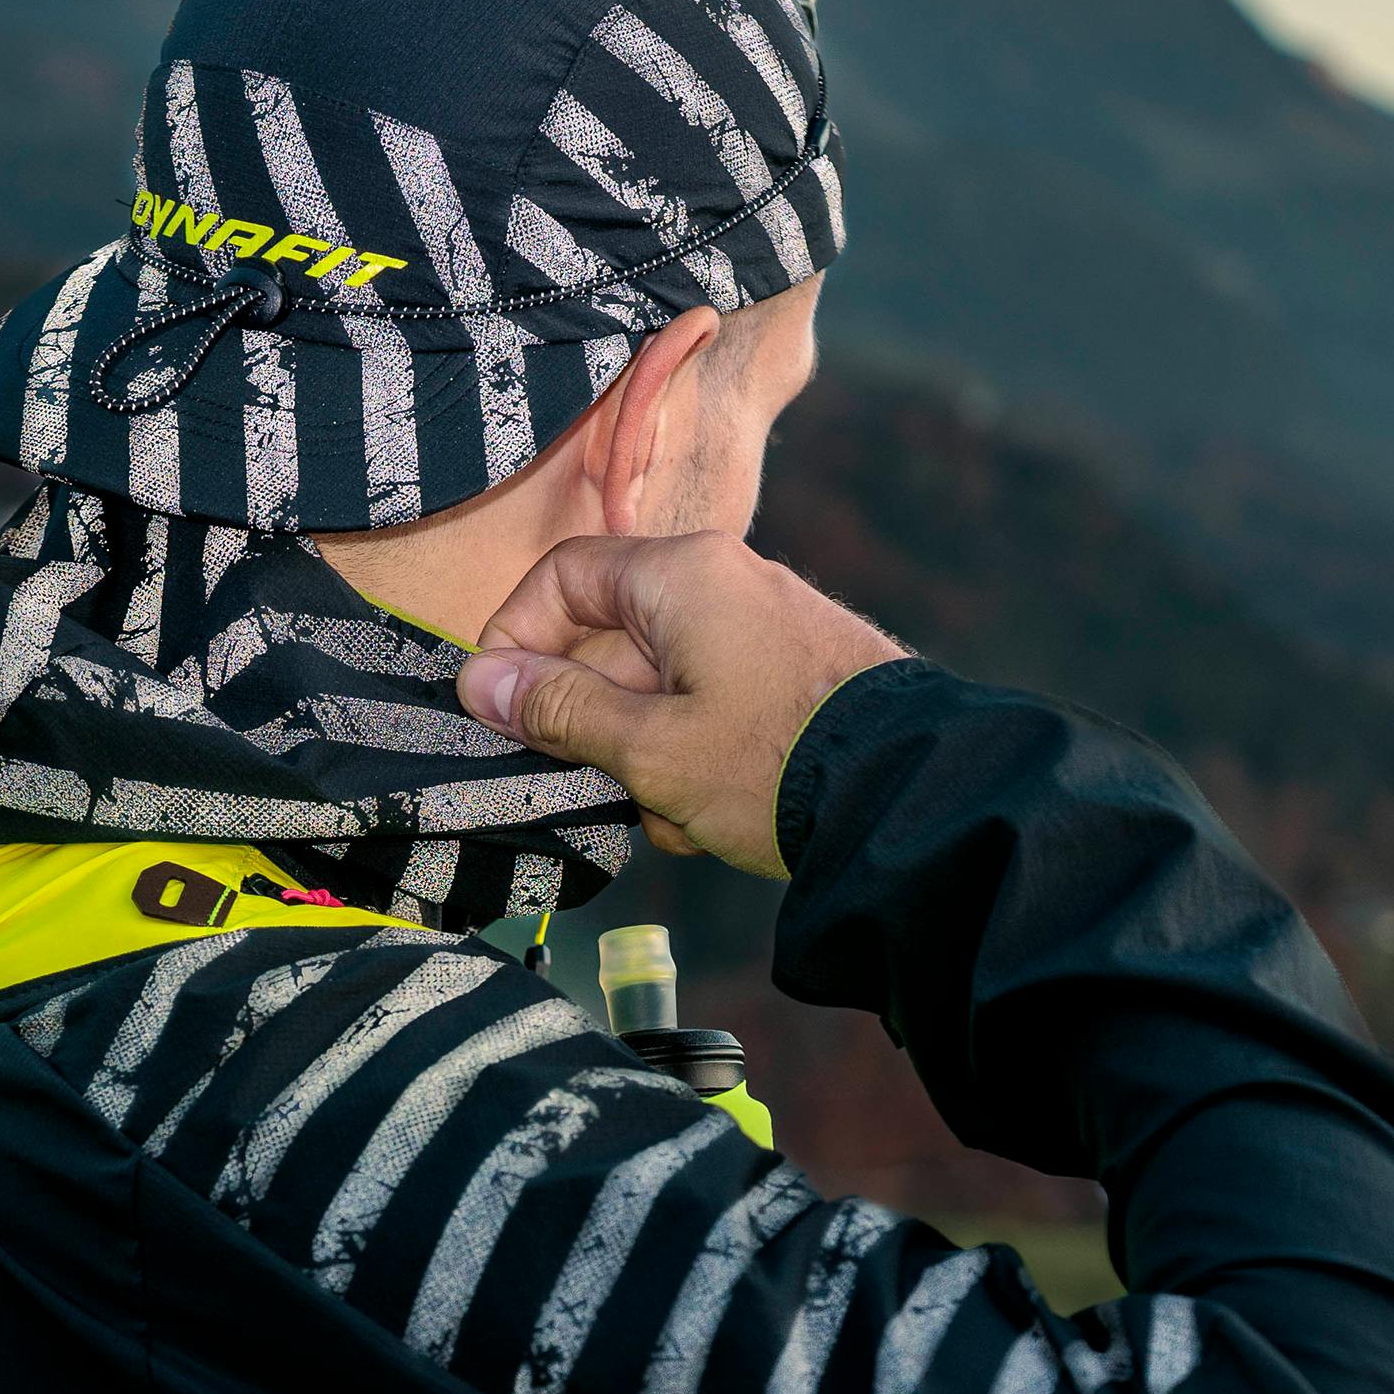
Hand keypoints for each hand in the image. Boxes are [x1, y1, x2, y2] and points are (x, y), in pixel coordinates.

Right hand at [458, 534, 906, 874]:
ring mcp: (765, 631)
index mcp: (684, 577)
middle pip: (612, 640)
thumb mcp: (649, 748)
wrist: (911, 796)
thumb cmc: (777, 762)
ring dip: (647, 757)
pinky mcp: (794, 676)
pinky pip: (711, 708)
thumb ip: (559, 711)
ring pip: (661, 688)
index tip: (498, 707)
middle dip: (594, 724)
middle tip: (592, 785)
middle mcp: (726, 585)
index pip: (564, 577)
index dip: (516, 639)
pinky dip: (696, 761)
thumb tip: (481, 682)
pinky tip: (715, 816)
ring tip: (676, 814)